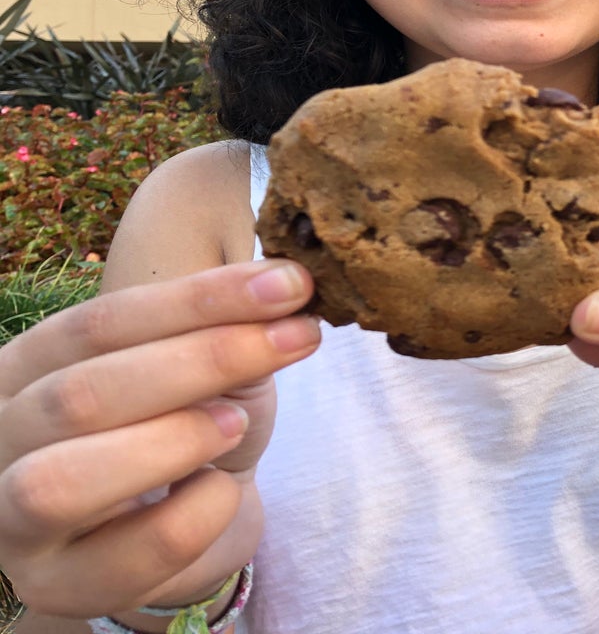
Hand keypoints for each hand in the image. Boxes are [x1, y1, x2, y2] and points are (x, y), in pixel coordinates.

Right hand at [0, 261, 319, 618]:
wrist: (189, 525)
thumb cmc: (190, 426)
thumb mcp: (209, 367)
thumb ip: (230, 329)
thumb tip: (284, 287)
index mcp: (31, 364)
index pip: (101, 322)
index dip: (200, 299)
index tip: (288, 284)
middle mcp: (6, 436)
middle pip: (82, 394)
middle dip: (205, 360)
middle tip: (296, 339)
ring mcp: (16, 521)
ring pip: (65, 482)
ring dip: (176, 440)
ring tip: (238, 421)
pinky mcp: (60, 586)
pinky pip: (128, 554)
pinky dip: (198, 512)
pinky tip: (224, 487)